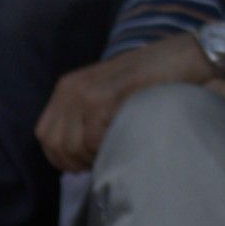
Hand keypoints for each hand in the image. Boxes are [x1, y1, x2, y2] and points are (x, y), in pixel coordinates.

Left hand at [37, 45, 170, 172]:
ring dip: (93, 157)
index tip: (83, 165)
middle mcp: (71, 88)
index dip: (60, 158)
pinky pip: (94, 140)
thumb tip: (72, 160)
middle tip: (100, 161)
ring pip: (73, 146)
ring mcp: (86, 92)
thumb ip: (85, 119)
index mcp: (66, 88)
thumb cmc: (147, 84)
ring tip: (113, 149)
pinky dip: (106, 149)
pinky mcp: (104, 98)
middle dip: (76, 162)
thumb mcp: (106, 96)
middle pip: (55, 144)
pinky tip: (121, 140)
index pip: (45, 135)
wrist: (179, 60)